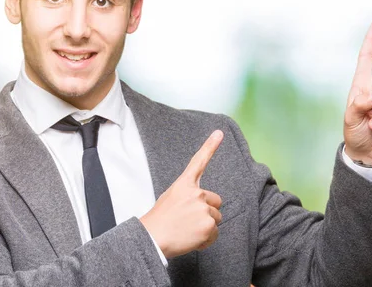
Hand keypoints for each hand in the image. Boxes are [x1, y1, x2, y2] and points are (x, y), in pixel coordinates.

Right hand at [140, 130, 223, 258]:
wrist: (152, 239)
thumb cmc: (159, 221)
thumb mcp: (170, 198)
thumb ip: (188, 196)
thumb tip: (201, 204)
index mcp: (184, 184)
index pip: (199, 162)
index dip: (210, 146)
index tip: (219, 132)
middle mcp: (196, 193)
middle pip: (216, 202)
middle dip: (207, 212)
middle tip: (189, 221)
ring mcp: (203, 209)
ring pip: (216, 219)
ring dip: (205, 226)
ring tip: (187, 231)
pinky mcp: (208, 225)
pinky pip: (215, 234)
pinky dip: (205, 239)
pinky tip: (191, 239)